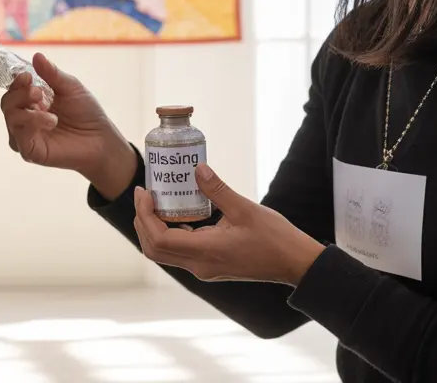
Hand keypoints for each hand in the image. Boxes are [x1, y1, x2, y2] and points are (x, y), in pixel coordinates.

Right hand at [0, 53, 136, 198]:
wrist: (101, 138)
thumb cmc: (86, 113)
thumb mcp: (70, 87)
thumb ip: (51, 74)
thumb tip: (36, 55)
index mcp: (31, 103)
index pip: (12, 91)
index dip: (17, 82)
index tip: (28, 76)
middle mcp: (24, 120)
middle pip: (7, 103)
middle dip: (20, 94)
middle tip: (38, 92)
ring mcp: (25, 137)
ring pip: (11, 118)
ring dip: (28, 110)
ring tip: (50, 111)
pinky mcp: (30, 152)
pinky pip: (19, 136)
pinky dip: (32, 124)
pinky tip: (51, 121)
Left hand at [132, 163, 324, 285]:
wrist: (294, 264)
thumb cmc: (275, 238)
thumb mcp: (245, 208)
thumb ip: (217, 189)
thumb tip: (197, 168)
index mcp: (205, 252)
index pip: (159, 238)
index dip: (145, 215)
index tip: (144, 193)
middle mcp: (199, 265)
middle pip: (154, 249)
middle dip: (142, 221)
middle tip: (144, 195)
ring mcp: (203, 268)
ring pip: (164, 253)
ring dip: (153, 228)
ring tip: (156, 201)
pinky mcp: (209, 266)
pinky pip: (179, 252)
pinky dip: (169, 233)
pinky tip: (176, 212)